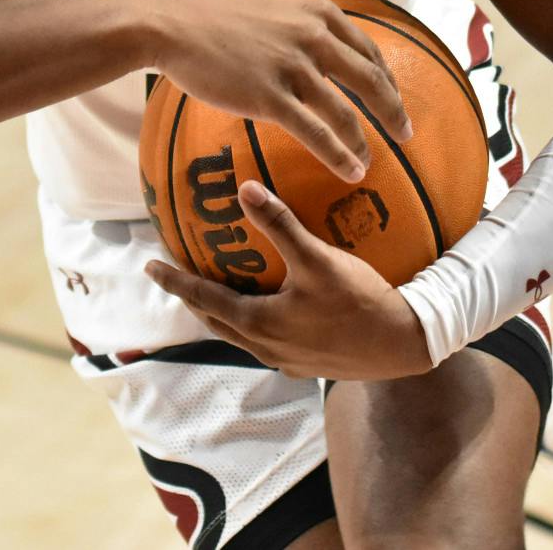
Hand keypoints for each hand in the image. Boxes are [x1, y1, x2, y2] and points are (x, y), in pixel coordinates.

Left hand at [146, 181, 433, 380]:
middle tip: (176, 277)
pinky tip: (268, 311)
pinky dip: (253, 324)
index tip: (149, 266)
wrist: (403, 344)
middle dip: (192, 298)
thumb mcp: (317, 259)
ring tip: (217, 292)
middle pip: (215, 320)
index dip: (174, 280)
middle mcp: (265, 346)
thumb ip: (279, 223)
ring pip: (239, 335)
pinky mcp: (306, 364)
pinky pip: (266, 342)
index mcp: (258, 322)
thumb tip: (244, 188)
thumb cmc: (358, 301)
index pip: (202, 297)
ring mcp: (285, 360)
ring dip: (222, 313)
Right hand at [147, 0, 407, 182]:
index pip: (368, 50)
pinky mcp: (270, 97)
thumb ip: (303, 21)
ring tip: (371, 163)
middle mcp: (314, 37)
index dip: (387, 79)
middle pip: (370, 80)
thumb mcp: (274, 4)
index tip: (394, 100)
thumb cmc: (216, 17)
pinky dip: (339, 155)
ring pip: (345, 112)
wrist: (175, 23)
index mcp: (318, 12)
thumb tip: (323, 38)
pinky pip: (315, 133)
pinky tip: (351, 171)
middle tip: (407, 135)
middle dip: (393, 111)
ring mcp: (293, 67)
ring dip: (365, 142)